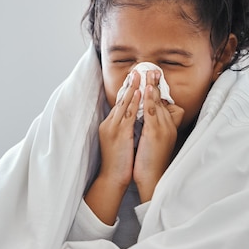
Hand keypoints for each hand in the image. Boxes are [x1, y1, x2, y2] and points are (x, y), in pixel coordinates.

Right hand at [85, 70, 140, 224]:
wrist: (112, 178)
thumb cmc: (120, 163)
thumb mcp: (121, 142)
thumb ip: (126, 129)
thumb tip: (135, 120)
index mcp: (109, 125)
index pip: (119, 104)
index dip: (127, 91)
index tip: (134, 79)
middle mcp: (109, 124)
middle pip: (120, 100)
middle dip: (129, 85)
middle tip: (136, 70)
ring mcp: (112, 128)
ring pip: (123, 104)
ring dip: (132, 88)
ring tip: (138, 75)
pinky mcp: (118, 134)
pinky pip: (127, 114)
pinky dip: (133, 102)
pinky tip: (139, 93)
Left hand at [133, 70, 183, 201]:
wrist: (152, 179)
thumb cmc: (150, 162)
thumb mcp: (153, 141)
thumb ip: (151, 127)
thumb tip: (145, 117)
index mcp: (166, 127)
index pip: (163, 104)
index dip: (158, 90)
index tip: (153, 77)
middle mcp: (167, 126)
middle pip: (162, 100)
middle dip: (157, 84)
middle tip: (153, 68)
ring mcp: (163, 129)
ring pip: (158, 103)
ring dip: (154, 86)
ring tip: (150, 72)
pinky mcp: (156, 133)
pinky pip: (152, 112)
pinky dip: (150, 99)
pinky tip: (147, 89)